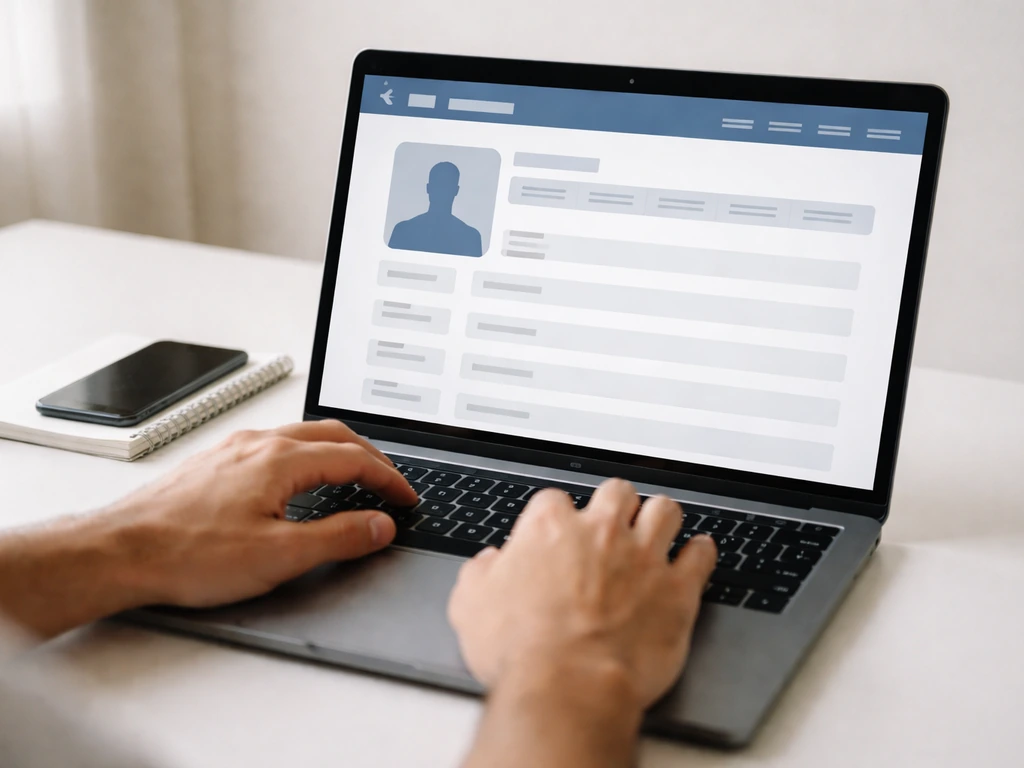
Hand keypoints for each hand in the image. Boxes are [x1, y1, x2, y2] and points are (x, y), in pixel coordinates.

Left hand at [108, 420, 416, 607]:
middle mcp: (258, 444)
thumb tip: (379, 525)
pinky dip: (305, 456)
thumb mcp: (278, 557)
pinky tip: (297, 480)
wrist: (118, 551)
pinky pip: (274, 445)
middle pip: (332, 434)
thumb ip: (338, 538)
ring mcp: (233, 448)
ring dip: (337, 452)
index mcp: (279, 460)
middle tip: (389, 481)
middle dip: (370, 456)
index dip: (389, 478)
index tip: (406, 498)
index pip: (354, 458)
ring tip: (353, 476)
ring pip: (301, 435)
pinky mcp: (215, 461)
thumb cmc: (187, 554)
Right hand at [448, 478, 716, 711]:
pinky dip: (699, 552)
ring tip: (658, 527)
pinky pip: (700, 554)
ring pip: (664, 510)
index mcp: (549, 529)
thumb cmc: (521, 652)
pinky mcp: (678, 588)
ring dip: (660, 518)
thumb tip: (488, 564)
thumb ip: (480, 575)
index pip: (554, 501)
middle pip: (617, 492)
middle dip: (615, 504)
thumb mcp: (470, 607)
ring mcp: (644, 556)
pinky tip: (696, 554)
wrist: (568, 687)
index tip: (558, 534)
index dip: (556, 518)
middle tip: (613, 522)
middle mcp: (600, 532)